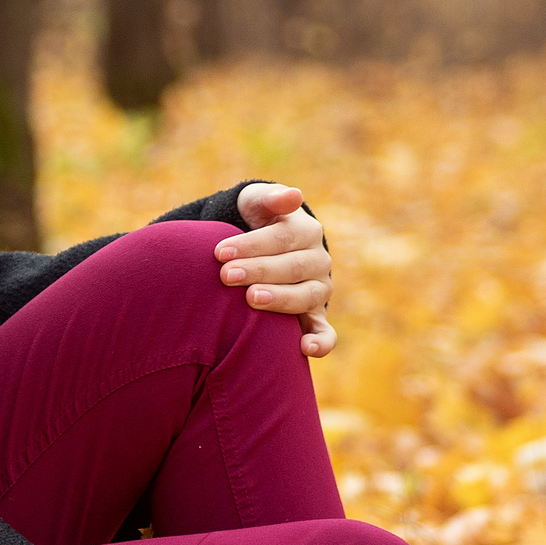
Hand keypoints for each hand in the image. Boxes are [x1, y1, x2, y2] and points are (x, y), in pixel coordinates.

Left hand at [219, 182, 334, 356]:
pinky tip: (304, 348)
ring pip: (306, 297)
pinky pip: (326, 333)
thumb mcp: (257, 204)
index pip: (282, 238)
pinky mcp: (316, 317)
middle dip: (258, 271)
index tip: (219, 252)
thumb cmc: (255, 223)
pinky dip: (321, 342)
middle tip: (226, 275)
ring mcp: (319, 290)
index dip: (251, 245)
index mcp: (307, 231)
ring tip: (252, 299)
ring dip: (280, 299)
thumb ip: (270, 198)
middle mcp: (318, 261)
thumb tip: (293, 195)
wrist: (262, 250)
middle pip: (292, 267)